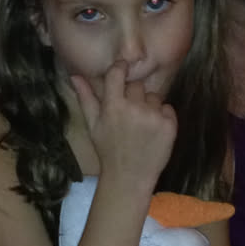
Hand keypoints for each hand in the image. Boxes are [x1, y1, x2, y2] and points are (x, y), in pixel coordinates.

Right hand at [67, 65, 175, 193]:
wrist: (129, 177)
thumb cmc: (108, 150)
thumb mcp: (93, 125)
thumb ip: (85, 98)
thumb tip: (75, 75)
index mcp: (113, 106)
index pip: (118, 73)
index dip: (121, 68)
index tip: (122, 70)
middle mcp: (134, 108)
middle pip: (137, 85)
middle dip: (134, 96)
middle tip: (130, 115)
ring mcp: (154, 116)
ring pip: (154, 97)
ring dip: (149, 107)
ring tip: (142, 126)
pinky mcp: (170, 125)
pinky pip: (168, 109)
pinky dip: (163, 117)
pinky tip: (153, 131)